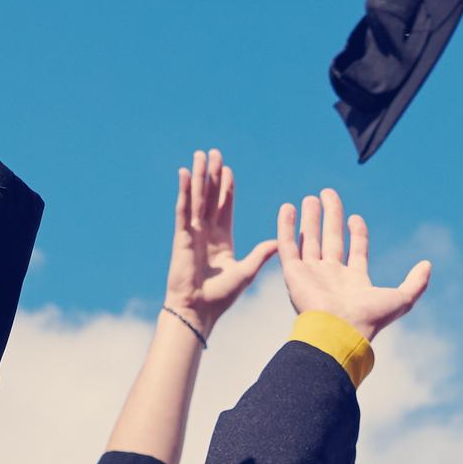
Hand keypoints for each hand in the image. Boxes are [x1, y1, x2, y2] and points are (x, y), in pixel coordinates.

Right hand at [166, 150, 270, 331]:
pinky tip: (184, 173)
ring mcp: (192, 233)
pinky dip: (183, 191)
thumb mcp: (247, 271)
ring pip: (196, 198)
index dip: (226, 188)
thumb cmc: (221, 297)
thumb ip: (261, 254)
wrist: (198, 311)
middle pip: (209, 197)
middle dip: (212, 175)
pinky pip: (183, 209)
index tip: (228, 169)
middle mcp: (206, 233)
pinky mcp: (181, 236)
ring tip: (200, 155)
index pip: (224, 207)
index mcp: (221, 240)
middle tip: (213, 153)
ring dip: (198, 176)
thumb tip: (281, 241)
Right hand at [277, 188, 432, 336]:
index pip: (355, 250)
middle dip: (331, 217)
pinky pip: (287, 245)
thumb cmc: (370, 318)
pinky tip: (288, 208)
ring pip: (309, 240)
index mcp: (354, 282)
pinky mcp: (293, 273)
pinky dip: (286, 227)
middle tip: (327, 195)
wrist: (340, 331)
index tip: (355, 217)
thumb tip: (428, 264)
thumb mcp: (402, 299)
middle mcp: (331, 276)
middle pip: (331, 240)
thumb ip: (416, 282)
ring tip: (310, 198)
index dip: (357, 233)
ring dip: (310, 219)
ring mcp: (311, 274)